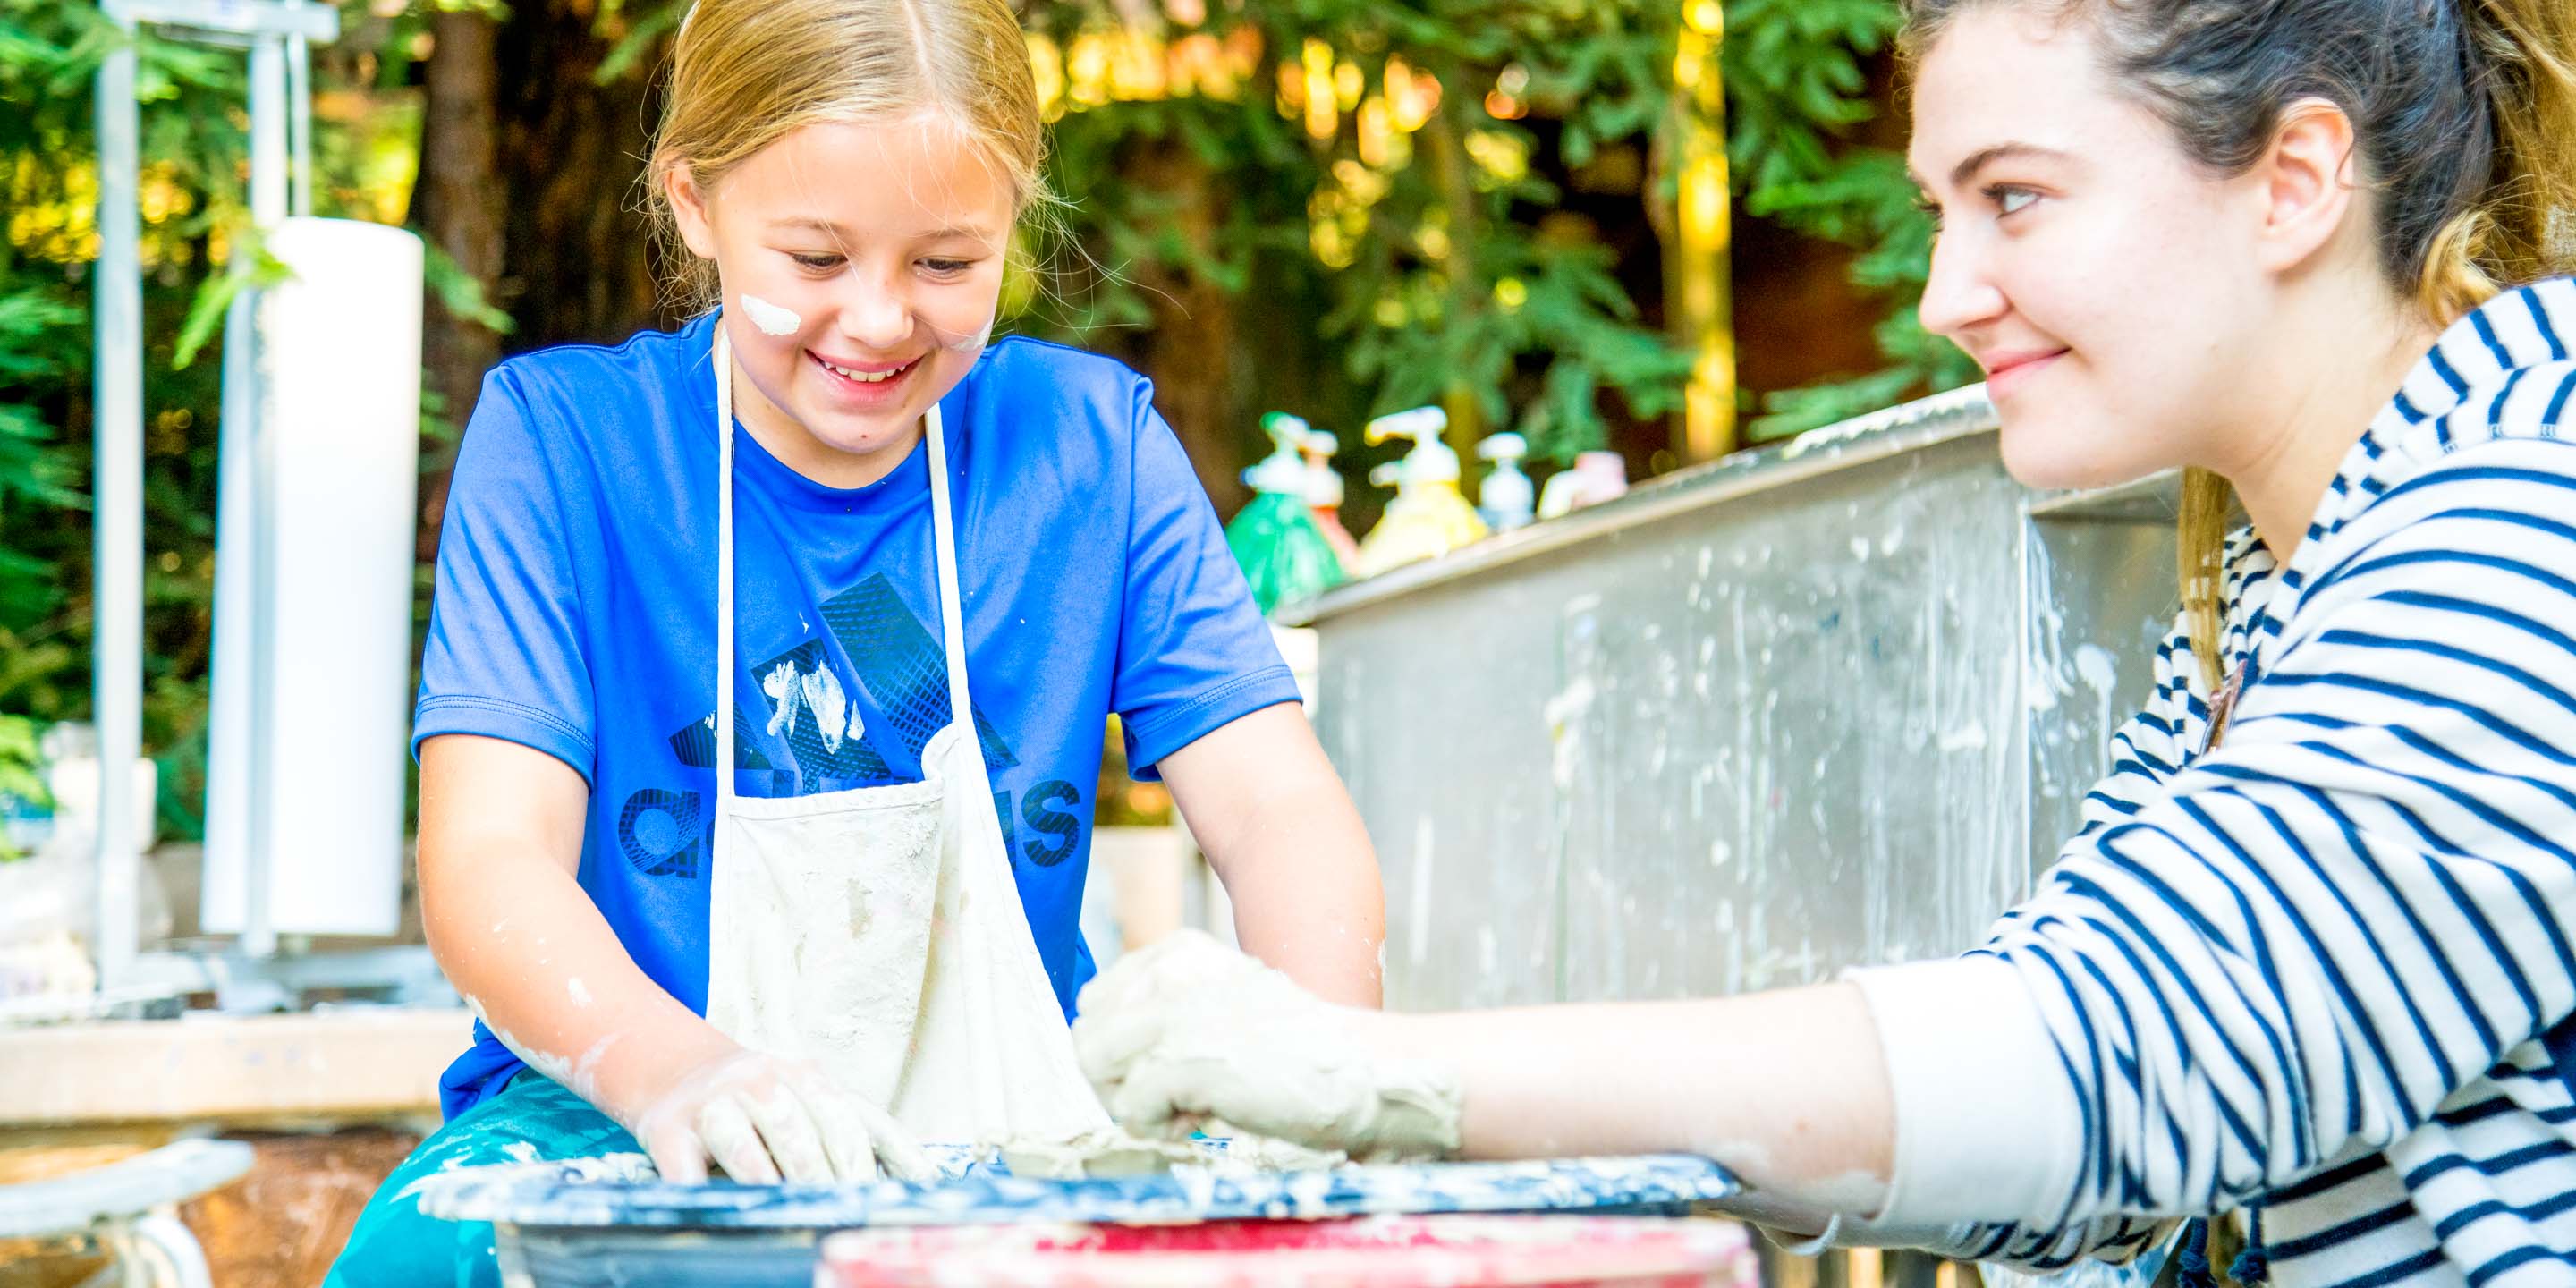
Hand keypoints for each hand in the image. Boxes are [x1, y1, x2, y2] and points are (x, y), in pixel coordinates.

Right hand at [622, 1042, 935, 1184]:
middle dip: (820, 1180)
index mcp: (803, 1074)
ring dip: (768, 1185)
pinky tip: (720, 1213)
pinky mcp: (668, 1133)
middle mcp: (759, 1081)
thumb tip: (925, 1177)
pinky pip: (685, 1170)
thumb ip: (864, 1130)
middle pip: (798, 1135)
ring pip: (744, 1150)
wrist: (676, 1069)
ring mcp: (713, 1104)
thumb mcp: (814, 1097)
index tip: (874, 1200)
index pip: (843, 1118)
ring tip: (786, 1213)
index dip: (860, 1163)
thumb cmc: (762, 1096)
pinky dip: (701, 1195)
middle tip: (834, 1214)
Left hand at [1072, 930, 1461, 1160]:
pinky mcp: (1184, 1061)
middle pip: (1087, 1036)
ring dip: (1131, 1103)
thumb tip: (1102, 1045)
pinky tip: (1198, 1124)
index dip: (1119, 1048)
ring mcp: (1175, 1014)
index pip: (1097, 1000)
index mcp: (1182, 953)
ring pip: (1095, 1068)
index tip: (1166, 1067)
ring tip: (1182, 1112)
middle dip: (1116, 1079)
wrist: (1365, 1070)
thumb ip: (1174, 1009)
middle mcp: (1171, 973)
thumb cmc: (1303, 1050)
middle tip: (1166, 1099)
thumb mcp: (1230, 1002)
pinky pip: (1128, 1107)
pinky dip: (1157, 1128)